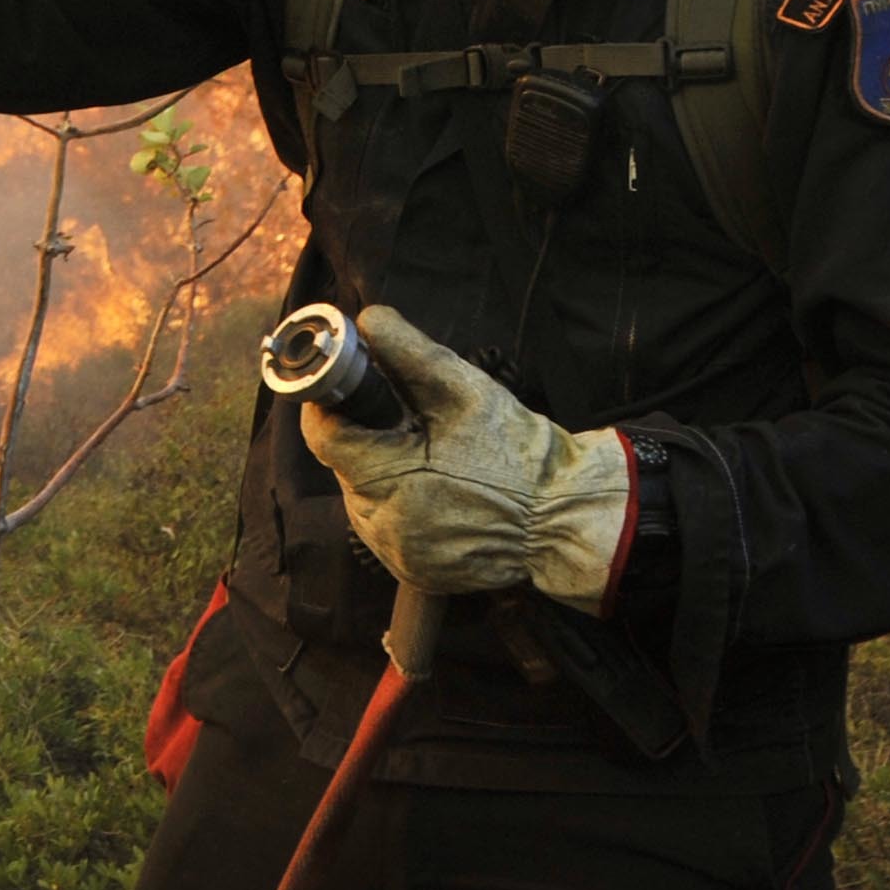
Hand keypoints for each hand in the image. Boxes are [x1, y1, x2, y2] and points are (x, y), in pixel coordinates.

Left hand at [297, 306, 632, 617]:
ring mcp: (396, 552)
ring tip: (430, 458)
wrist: (565, 518)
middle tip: (408, 423)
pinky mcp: (411, 569)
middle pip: (343, 465)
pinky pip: (386, 523)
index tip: (347, 386)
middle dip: (366, 438)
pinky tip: (437, 489)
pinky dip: (401, 502)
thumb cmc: (520, 455)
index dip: (329, 405)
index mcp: (389, 482)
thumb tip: (368, 320)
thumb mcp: (466, 392)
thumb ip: (410, 353)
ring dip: (382, 470)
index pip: (324, 435)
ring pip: (363, 495)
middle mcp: (382, 526)